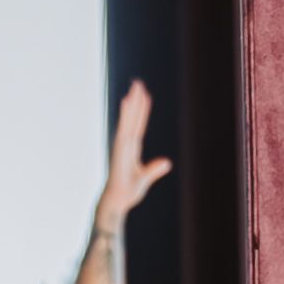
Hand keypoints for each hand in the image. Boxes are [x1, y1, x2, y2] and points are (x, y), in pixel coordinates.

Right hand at [96, 80, 171, 229]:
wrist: (115, 202)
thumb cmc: (126, 193)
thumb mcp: (143, 180)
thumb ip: (154, 170)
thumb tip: (167, 162)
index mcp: (131, 149)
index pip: (138, 125)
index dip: (141, 111)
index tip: (143, 96)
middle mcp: (126, 144)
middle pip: (132, 118)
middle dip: (136, 100)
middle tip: (138, 82)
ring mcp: (122, 145)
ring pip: (129, 119)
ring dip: (132, 103)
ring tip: (135, 87)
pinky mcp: (120, 148)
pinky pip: (125, 126)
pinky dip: (126, 114)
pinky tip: (126, 102)